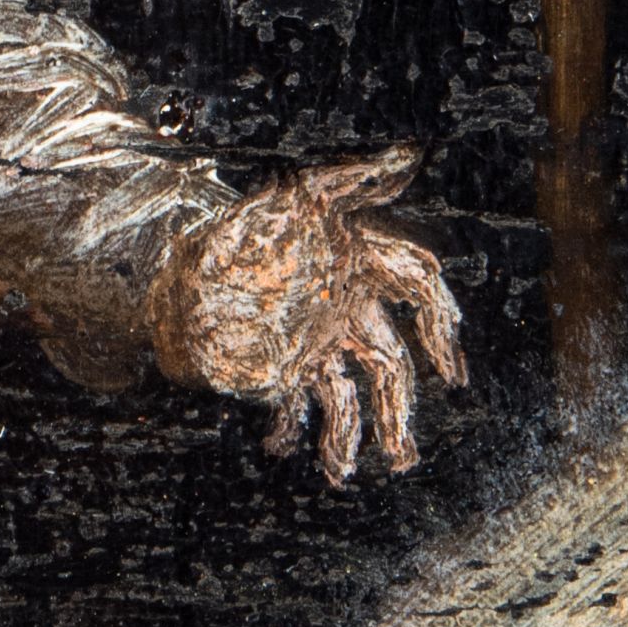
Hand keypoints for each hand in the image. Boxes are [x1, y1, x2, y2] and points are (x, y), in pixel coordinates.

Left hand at [150, 148, 460, 481]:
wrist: (179, 254)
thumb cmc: (246, 219)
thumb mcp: (299, 193)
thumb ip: (353, 177)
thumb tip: (409, 154)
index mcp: (363, 265)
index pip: (419, 291)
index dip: (440, 326)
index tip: (449, 368)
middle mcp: (350, 309)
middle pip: (390, 365)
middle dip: (398, 411)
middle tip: (401, 455)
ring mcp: (319, 342)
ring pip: (350, 395)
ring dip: (353, 436)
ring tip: (343, 472)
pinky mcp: (284, 365)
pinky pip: (301, 404)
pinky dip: (293, 429)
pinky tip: (279, 446)